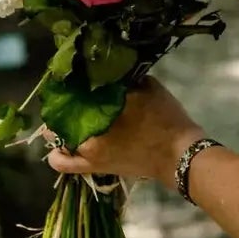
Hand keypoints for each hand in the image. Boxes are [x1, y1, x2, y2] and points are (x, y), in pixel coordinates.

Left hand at [47, 78, 202, 186]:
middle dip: (67, 100)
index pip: (75, 88)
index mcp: (101, 108)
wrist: (180, 156)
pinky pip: (65, 163)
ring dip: (61, 124)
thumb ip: (125, 78)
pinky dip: (58, 154)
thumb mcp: (149, 88)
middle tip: (74, 92)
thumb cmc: (167, 120)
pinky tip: (61, 145)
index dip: (73, 80)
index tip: (76, 74)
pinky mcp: (93, 167)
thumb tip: (109, 71)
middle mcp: (87, 130)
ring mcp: (87, 152)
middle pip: (63, 111)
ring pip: (59, 134)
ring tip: (70, 115)